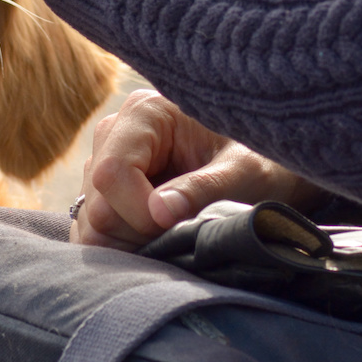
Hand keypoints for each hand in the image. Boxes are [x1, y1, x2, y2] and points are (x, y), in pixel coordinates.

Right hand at [69, 90, 326, 250]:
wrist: (271, 168)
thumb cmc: (264, 162)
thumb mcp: (245, 174)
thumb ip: (203, 189)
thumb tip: (158, 212)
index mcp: (145, 113)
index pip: (112, 172)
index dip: (139, 211)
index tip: (178, 227)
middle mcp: (115, 133)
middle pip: (97, 202)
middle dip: (138, 232)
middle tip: (184, 237)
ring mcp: (104, 161)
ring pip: (91, 221)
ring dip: (131, 243)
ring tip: (176, 238)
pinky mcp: (105, 192)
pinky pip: (93, 230)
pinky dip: (123, 248)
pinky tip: (159, 242)